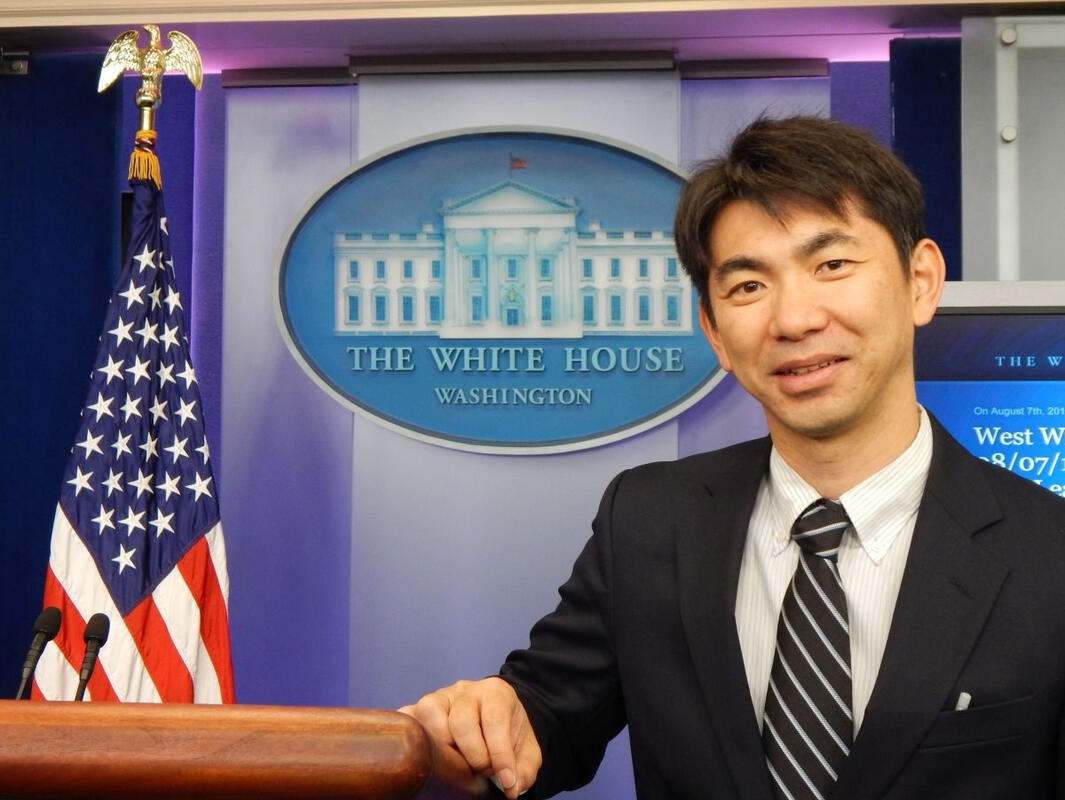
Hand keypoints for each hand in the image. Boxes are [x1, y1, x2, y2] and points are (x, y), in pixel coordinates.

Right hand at [399, 677, 541, 798]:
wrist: (496, 720)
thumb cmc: (509, 735)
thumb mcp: (526, 753)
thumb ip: (522, 770)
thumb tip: (508, 788)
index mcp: (495, 693)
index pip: (495, 721)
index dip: (499, 755)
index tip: (506, 781)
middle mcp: (465, 691)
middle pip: (462, 722)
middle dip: (474, 756)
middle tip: (482, 772)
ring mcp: (439, 697)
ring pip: (431, 715)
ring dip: (442, 747)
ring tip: (456, 763)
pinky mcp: (419, 708)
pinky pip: (407, 715)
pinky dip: (411, 734)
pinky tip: (424, 754)